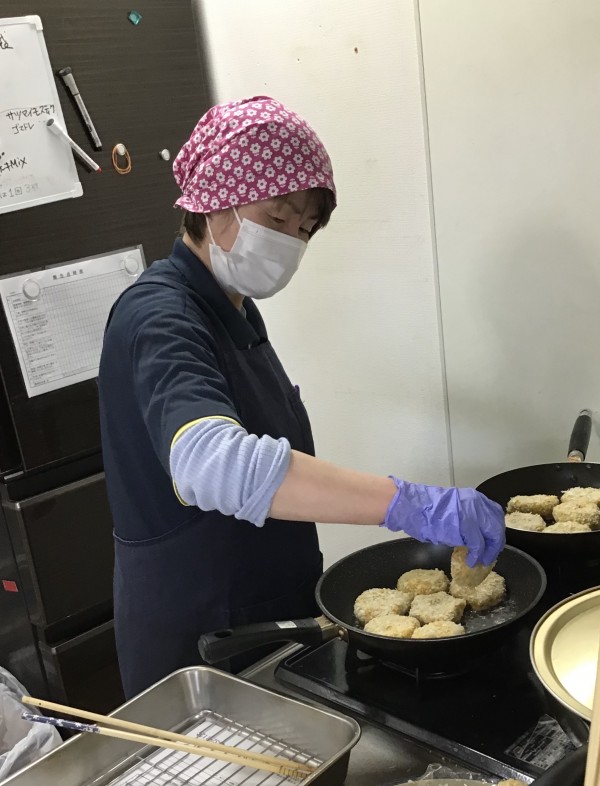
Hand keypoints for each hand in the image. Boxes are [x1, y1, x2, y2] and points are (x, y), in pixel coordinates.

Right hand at [383, 477, 504, 565]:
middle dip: (496, 543)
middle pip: (497, 525)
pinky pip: (479, 544)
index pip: (495, 513)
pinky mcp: (466, 525)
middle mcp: (476, 503)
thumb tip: (475, 534)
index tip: (492, 541)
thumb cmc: (426, 509)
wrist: (411, 506)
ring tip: (483, 560)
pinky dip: (477, 555)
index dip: (496, 530)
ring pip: (493, 534)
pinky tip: (472, 561)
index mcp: (473, 497)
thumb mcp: (453, 508)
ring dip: (489, 551)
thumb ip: (467, 517)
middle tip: (490, 555)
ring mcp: (472, 513)